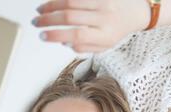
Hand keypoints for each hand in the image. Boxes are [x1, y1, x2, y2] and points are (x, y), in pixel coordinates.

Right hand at [32, 0, 150, 52]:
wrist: (134, 12)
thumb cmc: (116, 30)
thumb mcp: (103, 46)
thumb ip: (84, 47)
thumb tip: (63, 41)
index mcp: (105, 36)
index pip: (77, 35)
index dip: (57, 35)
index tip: (43, 36)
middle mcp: (104, 18)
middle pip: (70, 16)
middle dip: (49, 19)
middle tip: (36, 22)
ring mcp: (103, 3)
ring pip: (71, 2)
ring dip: (51, 6)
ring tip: (40, 11)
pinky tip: (52, 3)